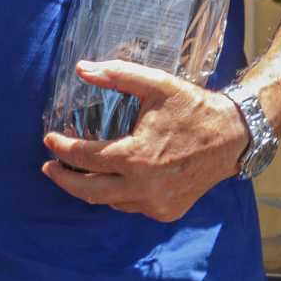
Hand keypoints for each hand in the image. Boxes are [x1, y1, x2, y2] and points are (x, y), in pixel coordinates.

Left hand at [42, 59, 247, 222]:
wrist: (233, 137)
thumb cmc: (191, 108)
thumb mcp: (155, 84)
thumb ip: (116, 75)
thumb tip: (81, 68)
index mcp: (136, 157)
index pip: (85, 158)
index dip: (62, 148)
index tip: (48, 139)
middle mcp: (143, 187)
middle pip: (89, 191)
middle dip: (63, 179)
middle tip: (48, 167)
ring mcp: (156, 204)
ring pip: (109, 201)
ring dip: (89, 187)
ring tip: (76, 170)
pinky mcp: (167, 211)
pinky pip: (130, 206)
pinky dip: (115, 194)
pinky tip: (110, 178)